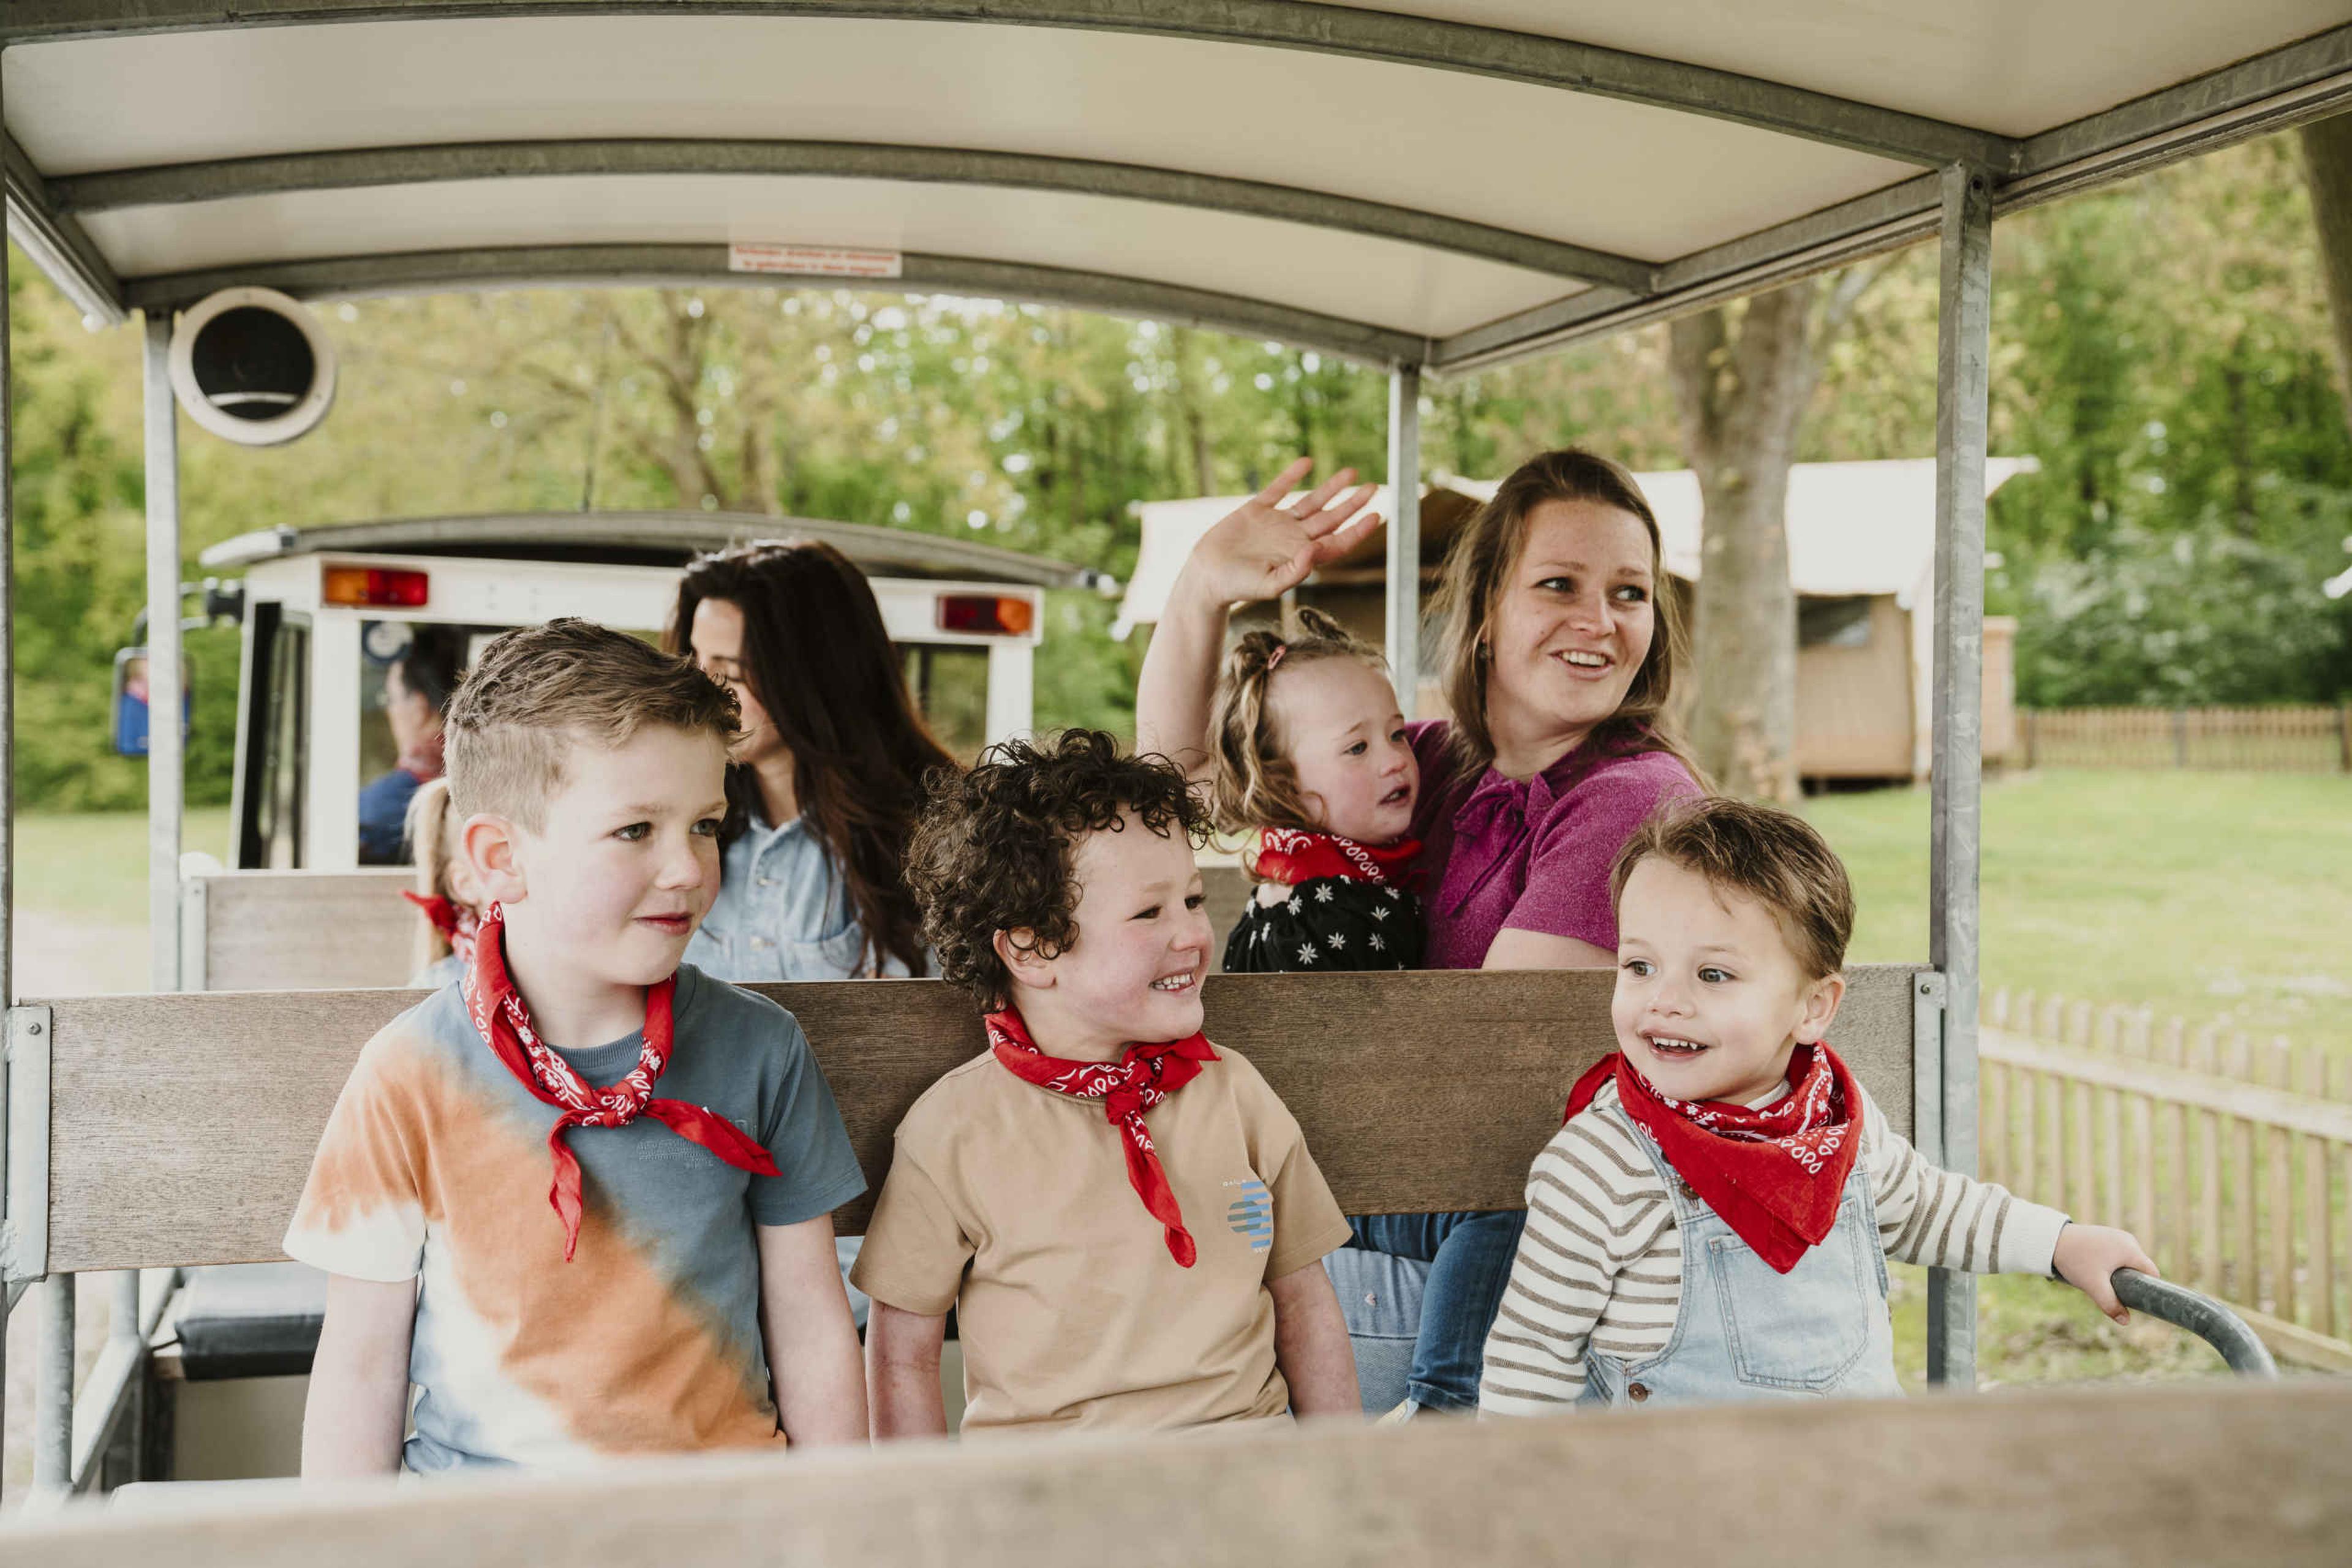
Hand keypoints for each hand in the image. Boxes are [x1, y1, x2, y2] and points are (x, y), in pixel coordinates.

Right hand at [1168, 457, 1383, 611]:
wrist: (1207, 576)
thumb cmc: (1238, 587)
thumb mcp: (1269, 585)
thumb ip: (1295, 571)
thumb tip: (1316, 549)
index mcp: (1300, 557)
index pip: (1336, 542)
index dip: (1358, 530)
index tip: (1376, 516)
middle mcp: (1293, 538)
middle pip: (1331, 518)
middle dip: (1352, 503)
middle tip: (1373, 488)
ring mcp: (1276, 523)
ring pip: (1311, 501)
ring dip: (1331, 487)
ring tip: (1351, 472)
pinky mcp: (1256, 510)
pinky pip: (1278, 489)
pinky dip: (1292, 475)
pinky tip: (1307, 463)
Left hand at [2051, 1222, 2160, 1322]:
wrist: (2051, 1240)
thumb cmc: (2076, 1261)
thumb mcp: (2094, 1286)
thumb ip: (2111, 1304)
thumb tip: (2126, 1321)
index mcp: (2131, 1249)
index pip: (2152, 1273)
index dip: (2147, 1288)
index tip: (2136, 1300)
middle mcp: (2127, 1239)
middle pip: (2139, 1268)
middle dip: (2130, 1282)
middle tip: (2111, 1290)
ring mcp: (2116, 1235)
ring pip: (2126, 1262)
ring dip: (2118, 1273)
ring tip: (2099, 1278)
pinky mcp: (2105, 1235)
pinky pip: (2116, 1254)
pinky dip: (2110, 1264)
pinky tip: (2095, 1269)